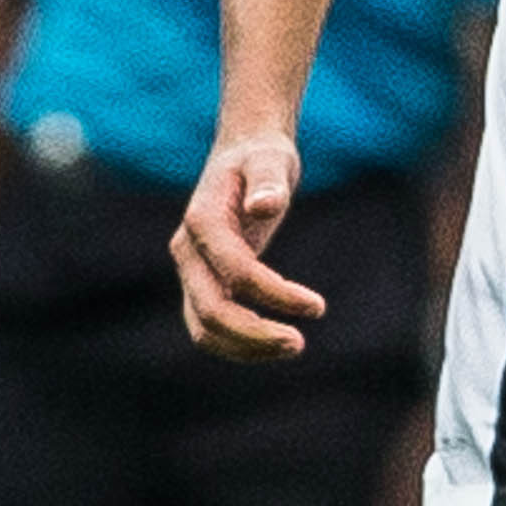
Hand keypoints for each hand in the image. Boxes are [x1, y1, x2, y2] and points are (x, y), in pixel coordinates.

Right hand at [174, 133, 323, 360]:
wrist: (241, 157)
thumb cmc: (260, 158)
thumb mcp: (270, 160)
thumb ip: (268, 181)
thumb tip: (264, 206)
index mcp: (202, 221)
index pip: (236, 272)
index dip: (276, 295)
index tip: (318, 306)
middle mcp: (187, 251)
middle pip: (210, 311)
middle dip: (254, 335)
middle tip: (300, 344)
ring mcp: (191, 270)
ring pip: (203, 329)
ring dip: (245, 348)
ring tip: (293, 346)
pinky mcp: (202, 283)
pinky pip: (210, 326)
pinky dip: (240, 344)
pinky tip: (277, 343)